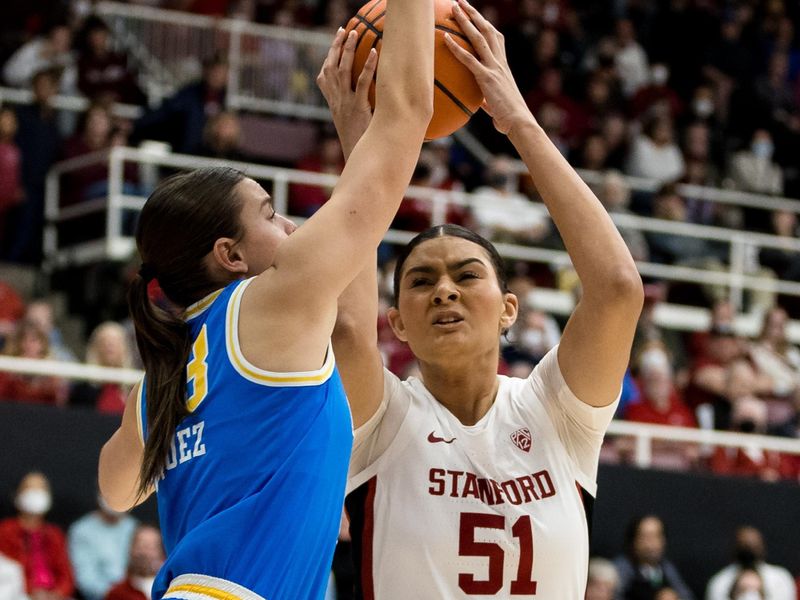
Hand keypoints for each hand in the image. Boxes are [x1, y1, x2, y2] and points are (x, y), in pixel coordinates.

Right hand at [317, 28, 378, 157]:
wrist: (357, 159)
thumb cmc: (359, 144)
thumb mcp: (353, 125)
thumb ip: (356, 110)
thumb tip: (370, 101)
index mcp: (333, 104)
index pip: (324, 77)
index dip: (327, 59)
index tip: (334, 44)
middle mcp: (337, 101)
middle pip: (331, 67)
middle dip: (336, 47)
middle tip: (344, 30)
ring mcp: (346, 103)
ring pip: (343, 70)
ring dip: (348, 49)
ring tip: (354, 34)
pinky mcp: (358, 108)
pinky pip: (361, 82)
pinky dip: (368, 66)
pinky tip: (375, 52)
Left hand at [444, 0, 533, 135]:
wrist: (519, 121)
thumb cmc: (509, 117)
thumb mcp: (497, 105)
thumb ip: (489, 100)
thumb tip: (483, 104)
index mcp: (503, 65)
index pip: (495, 38)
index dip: (485, 24)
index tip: (475, 15)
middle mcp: (499, 62)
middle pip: (486, 30)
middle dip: (473, 14)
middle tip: (461, 2)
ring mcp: (494, 68)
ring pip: (478, 38)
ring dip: (465, 21)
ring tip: (453, 9)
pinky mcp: (486, 78)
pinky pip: (468, 59)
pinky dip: (456, 48)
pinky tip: (445, 38)